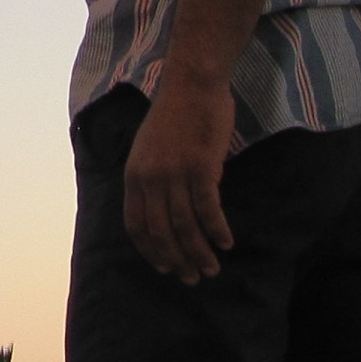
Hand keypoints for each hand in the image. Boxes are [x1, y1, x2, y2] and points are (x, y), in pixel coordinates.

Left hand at [123, 70, 236, 281]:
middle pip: (161, 232)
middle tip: (192, 278)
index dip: (150, 251)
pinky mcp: (201, 167)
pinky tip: (226, 242)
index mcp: (134, 176)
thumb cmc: (175, 115)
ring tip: (212, 268)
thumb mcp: (149, 149)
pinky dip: (217, 230)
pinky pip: (208, 209)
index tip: (165, 267)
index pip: (136, 226)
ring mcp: (175, 174)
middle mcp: (150, 179)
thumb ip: (152, 179)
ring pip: (185, 226)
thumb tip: (165, 212)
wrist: (192, 83)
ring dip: (199, 252)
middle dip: (177, 260)